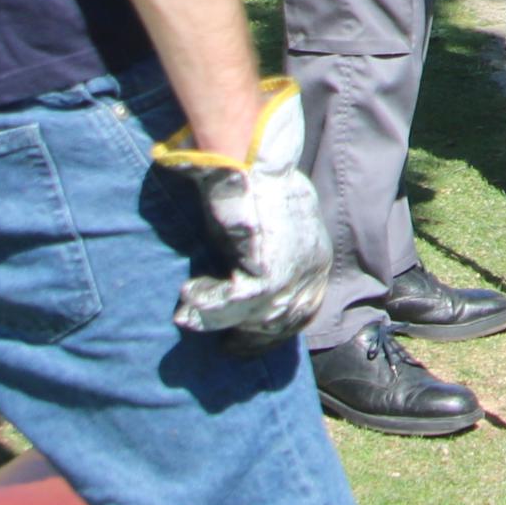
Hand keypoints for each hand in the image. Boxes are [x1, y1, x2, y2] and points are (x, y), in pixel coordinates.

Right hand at [167, 83, 328, 352]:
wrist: (255, 158)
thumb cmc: (257, 180)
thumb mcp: (271, 220)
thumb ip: (265, 250)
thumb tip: (242, 271)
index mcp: (316, 258)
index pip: (303, 310)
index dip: (275, 328)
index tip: (249, 338)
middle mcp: (310, 272)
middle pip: (281, 325)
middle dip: (251, 340)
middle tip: (225, 346)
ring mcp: (291, 278)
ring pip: (253, 321)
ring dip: (221, 322)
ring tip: (192, 315)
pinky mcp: (266, 278)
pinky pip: (230, 306)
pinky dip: (205, 303)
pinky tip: (188, 291)